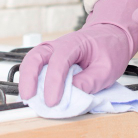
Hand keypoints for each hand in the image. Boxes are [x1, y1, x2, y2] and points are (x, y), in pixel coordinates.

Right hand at [18, 0, 137, 106]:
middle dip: (29, 77)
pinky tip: (33, 93)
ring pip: (32, 60)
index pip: (59, 61)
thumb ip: (91, 81)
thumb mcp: (108, 68)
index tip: (53, 101)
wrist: (111, 36)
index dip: (54, 82)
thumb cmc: (110, 49)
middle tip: (29, 98)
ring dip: (27, 78)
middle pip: (36, 56)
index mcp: (76, 43)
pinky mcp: (51, 59)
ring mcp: (53, 50)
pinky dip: (31, 79)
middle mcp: (59, 44)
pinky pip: (36, 66)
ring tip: (27, 97)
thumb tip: (73, 94)